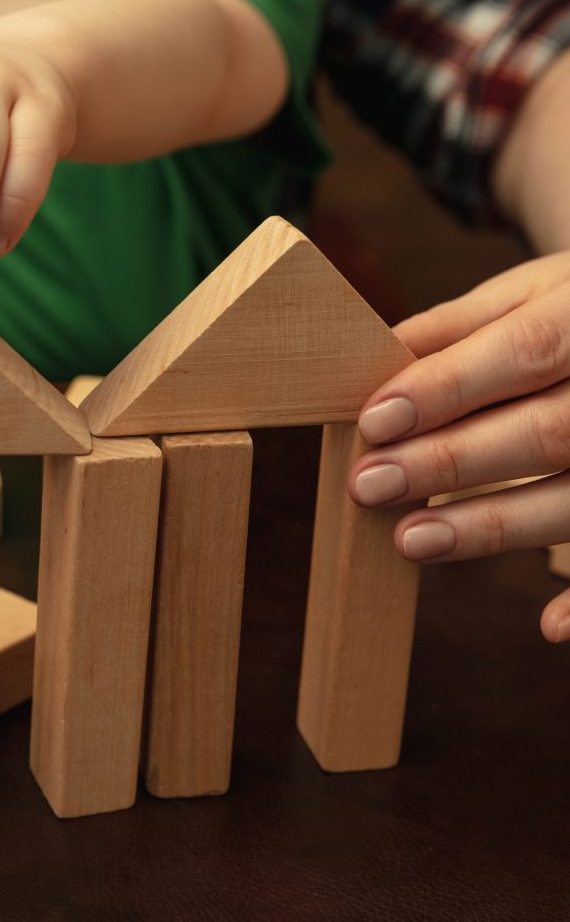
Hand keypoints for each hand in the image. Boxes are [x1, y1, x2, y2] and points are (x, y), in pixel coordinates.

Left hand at [346, 252, 569, 641]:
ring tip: (412, 540)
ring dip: (495, 525)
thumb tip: (374, 353)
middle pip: (550, 431)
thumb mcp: (538, 293)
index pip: (527, 349)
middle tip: (369, 486)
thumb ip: (461, 326)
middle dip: (452, 461)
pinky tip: (547, 627)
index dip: (449, 387)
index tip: (374, 422)